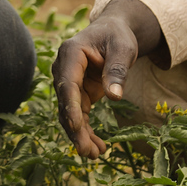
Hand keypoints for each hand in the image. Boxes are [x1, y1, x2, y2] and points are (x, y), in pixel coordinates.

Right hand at [53, 0, 157, 158]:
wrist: (113, 30)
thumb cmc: (118, 36)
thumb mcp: (123, 49)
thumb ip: (117, 70)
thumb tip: (115, 96)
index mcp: (71, 53)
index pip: (67, 84)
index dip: (71, 107)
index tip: (76, 127)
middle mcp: (64, 69)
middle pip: (66, 103)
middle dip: (76, 129)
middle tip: (88, 152)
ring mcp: (68, 82)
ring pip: (70, 114)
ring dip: (80, 135)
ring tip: (96, 155)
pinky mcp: (77, 92)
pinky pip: (78, 115)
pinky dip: (86, 131)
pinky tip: (98, 147)